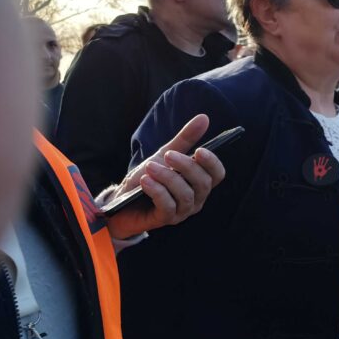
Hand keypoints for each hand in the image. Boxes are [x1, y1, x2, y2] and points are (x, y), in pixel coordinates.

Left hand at [106, 114, 225, 238]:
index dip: (212, 163)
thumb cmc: (147, 178)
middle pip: (203, 183)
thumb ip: (185, 139)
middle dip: (186, 167)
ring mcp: (182, 211)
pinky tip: (145, 182)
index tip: (199, 150)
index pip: (217, 175)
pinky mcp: (165, 220)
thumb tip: (204, 118)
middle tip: (168, 155)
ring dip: (168, 178)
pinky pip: (168, 206)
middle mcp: (196, 198)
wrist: (120, 201)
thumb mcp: (165, 155)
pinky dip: (157, 191)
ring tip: (150, 167)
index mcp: (199, 183)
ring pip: (186, 195)